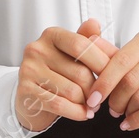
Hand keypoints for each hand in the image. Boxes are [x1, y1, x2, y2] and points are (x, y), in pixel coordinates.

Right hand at [15, 18, 115, 132]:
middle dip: (96, 89)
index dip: (102, 62)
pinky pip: (60, 104)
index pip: (82, 45)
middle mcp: (37, 49)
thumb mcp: (71, 55)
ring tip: (90, 105)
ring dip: (86, 103)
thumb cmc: (56, 73)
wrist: (29, 97)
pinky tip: (83, 114)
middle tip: (100, 97)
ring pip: (72, 91)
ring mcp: (28, 70)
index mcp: (51, 35)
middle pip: (80, 72)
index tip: (114, 76)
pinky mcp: (25, 91)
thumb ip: (86, 41)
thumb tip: (95, 23)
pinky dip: (77, 112)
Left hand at [86, 26, 138, 130]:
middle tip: (110, 109)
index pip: (121, 60)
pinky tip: (130, 124)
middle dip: (115, 99)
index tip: (92, 98)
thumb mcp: (134, 59)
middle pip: (131, 79)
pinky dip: (138, 119)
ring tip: (122, 115)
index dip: (104, 81)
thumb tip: (89, 41)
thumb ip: (112, 53)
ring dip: (127, 110)